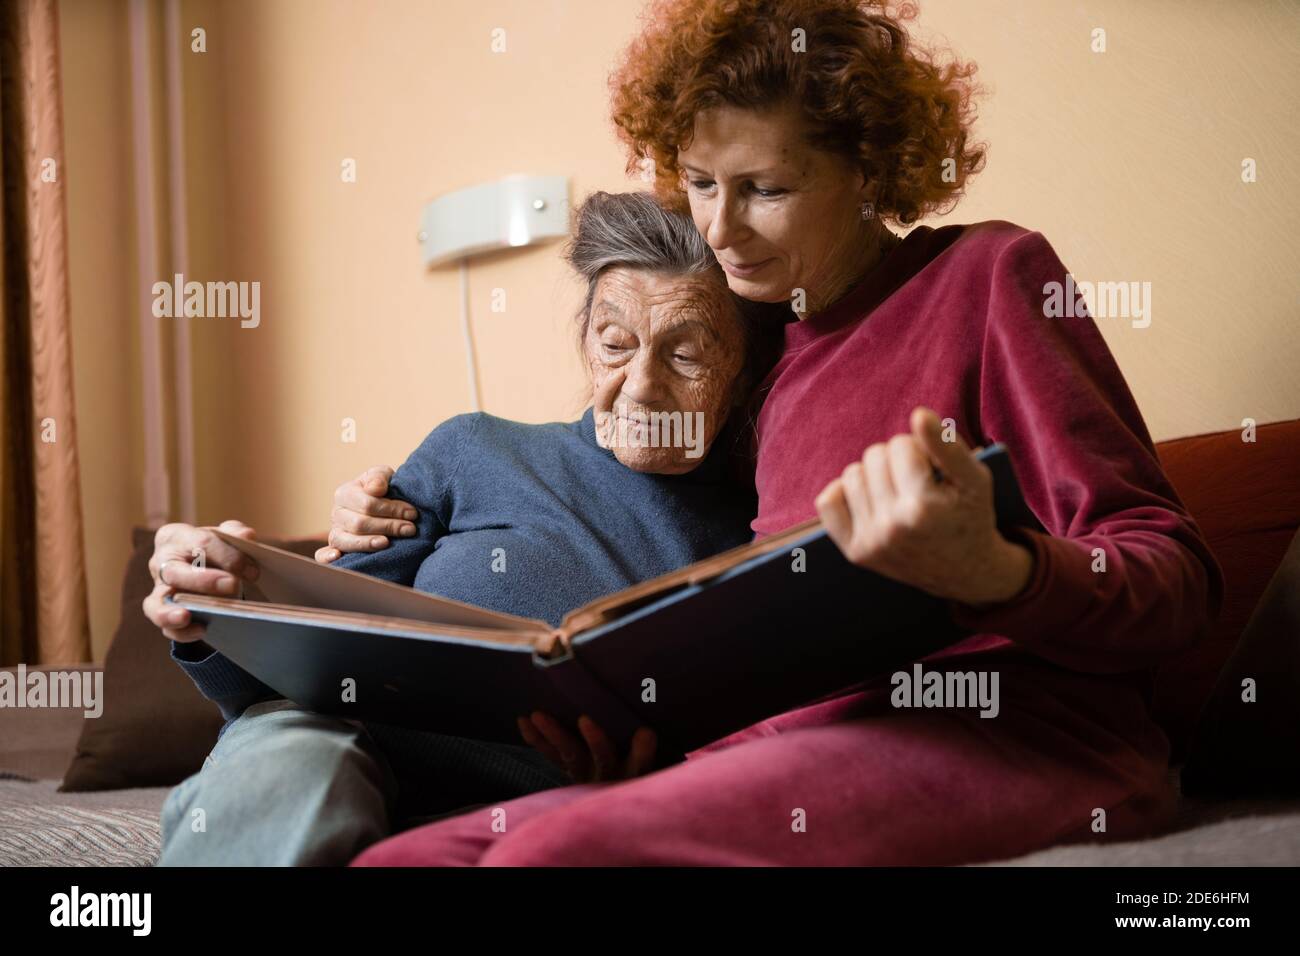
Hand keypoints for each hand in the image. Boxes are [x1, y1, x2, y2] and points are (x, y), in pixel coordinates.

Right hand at [142, 520, 260, 641]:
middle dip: (204, 580)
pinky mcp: (161, 613)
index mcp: (176, 536)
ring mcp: (158, 589)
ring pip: (156, 603)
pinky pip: (166, 626)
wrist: (202, 567)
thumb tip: (246, 536)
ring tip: (186, 617)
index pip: (201, 542)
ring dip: (170, 612)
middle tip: (232, 585)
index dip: (228, 556)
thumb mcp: (225, 536)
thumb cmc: (213, 549)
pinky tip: (201, 631)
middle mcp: (160, 562)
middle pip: (175, 572)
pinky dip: (181, 632)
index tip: (252, 570)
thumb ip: (236, 533)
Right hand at [314, 465, 418, 563]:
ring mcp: (334, 532)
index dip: (391, 509)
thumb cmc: (382, 489)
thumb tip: (375, 489)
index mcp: (345, 493)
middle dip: (388, 526)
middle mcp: (336, 513)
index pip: (367, 504)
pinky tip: (338, 557)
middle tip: (410, 529)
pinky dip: (327, 557)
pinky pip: (322, 555)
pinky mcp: (335, 548)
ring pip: (345, 540)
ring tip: (388, 543)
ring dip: (368, 543)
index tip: (412, 514)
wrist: (381, 505)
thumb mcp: (383, 476)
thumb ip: (379, 477)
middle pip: (359, 524)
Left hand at [517, 711, 656, 782]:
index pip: (641, 763)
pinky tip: (523, 720)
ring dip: (554, 734)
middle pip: (603, 758)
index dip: (642, 751)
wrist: (610, 804)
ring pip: (571, 754)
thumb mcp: (646, 767)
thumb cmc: (635, 771)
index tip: (645, 732)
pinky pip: (552, 755)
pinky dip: (537, 738)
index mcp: (634, 773)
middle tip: (586, 720)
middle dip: (595, 740)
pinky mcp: (570, 769)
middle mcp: (608, 776)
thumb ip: (644, 751)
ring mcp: (586, 773)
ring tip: (538, 715)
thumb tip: (645, 730)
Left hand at [814, 406, 1033, 606]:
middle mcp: (892, 528)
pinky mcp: (856, 552)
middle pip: (874, 456)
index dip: (918, 448)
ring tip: (898, 490)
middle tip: (917, 481)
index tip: (932, 467)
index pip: (900, 445)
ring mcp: (871, 542)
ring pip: (852, 474)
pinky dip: (844, 493)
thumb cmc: (970, 515)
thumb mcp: (975, 478)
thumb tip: (918, 414)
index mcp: (922, 507)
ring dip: (873, 475)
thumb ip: (948, 444)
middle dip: (895, 460)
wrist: (965, 571)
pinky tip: (869, 499)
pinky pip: (828, 502)